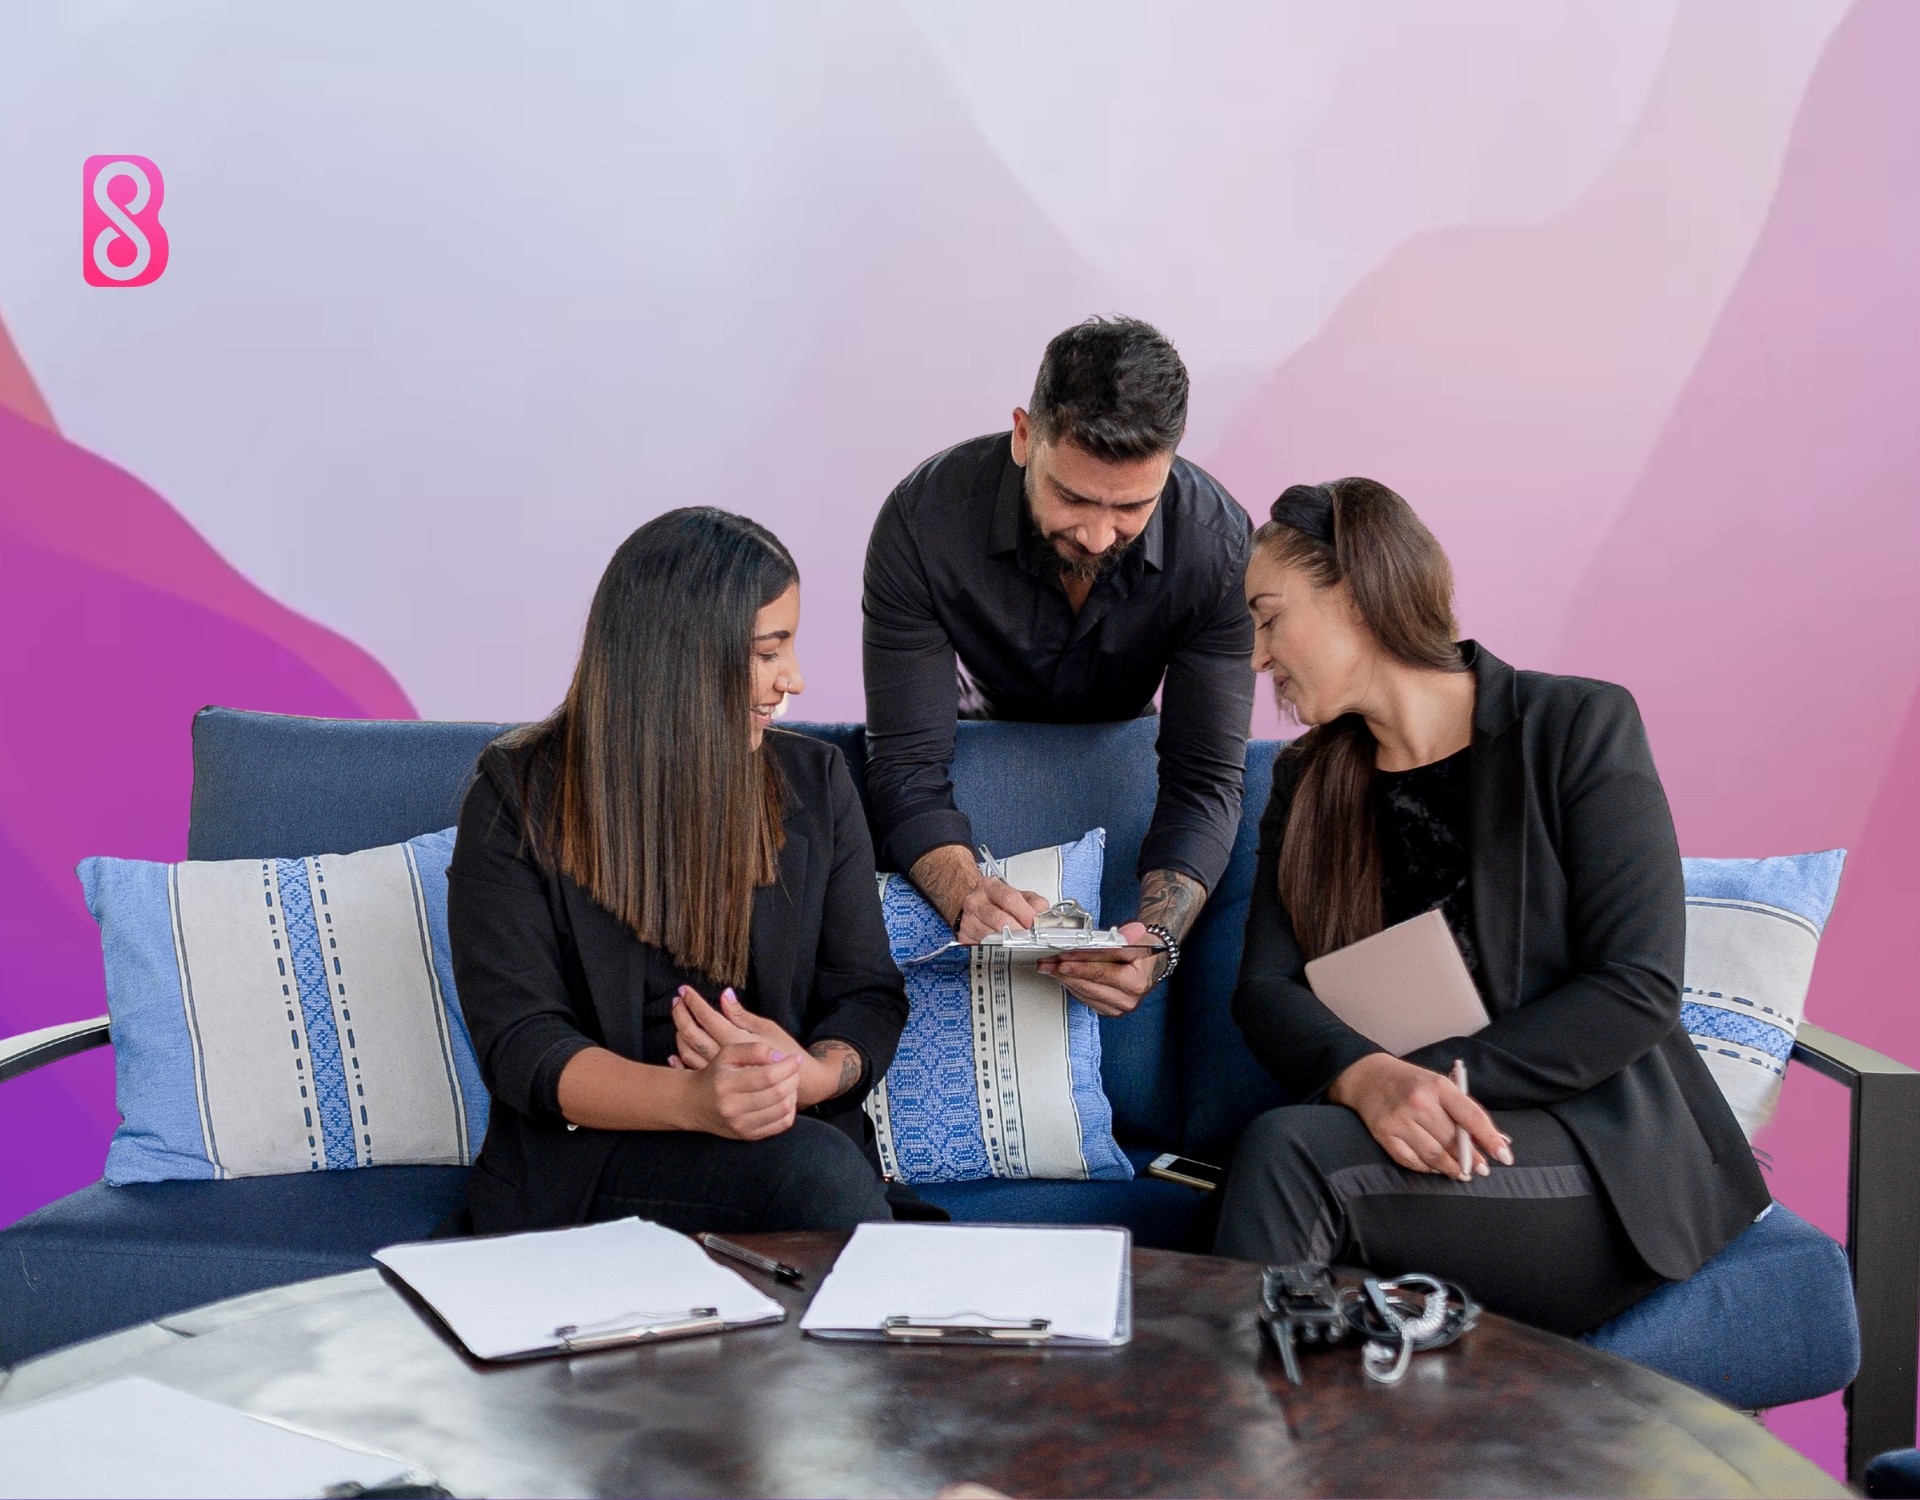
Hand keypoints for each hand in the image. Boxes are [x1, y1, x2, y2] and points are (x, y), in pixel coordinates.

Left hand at [671, 987, 857, 1107]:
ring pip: (687, 1050)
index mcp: (735, 1040)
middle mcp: (723, 1058)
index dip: (694, 1002)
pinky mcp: (718, 1082)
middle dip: (681, 1013)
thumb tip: (724, 995)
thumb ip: (742, 1015)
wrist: (795, 1085)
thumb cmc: (784, 1052)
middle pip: (691, 1033)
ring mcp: (718, 1071)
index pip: (707, 1017)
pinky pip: (691, 1069)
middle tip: (677, 999)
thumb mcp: (767, 1028)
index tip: (684, 989)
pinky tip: (675, 1051)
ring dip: (679, 1031)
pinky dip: (679, 1058)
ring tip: (679, 1015)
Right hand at [683, 1039, 799, 1139]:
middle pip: (778, 1093)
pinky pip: (782, 1124)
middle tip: (793, 1069)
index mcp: (726, 1084)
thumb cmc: (716, 1073)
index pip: (768, 1076)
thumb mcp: (728, 1053)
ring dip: (793, 1093)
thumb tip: (780, 1057)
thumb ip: (754, 1049)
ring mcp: (741, 1125)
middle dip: (793, 1078)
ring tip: (789, 1082)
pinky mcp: (749, 1136)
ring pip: (784, 1109)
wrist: (695, 1104)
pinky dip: (789, 1109)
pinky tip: (783, 1098)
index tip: (795, 1059)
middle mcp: (732, 1108)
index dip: (788, 1066)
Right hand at [954, 875, 1050, 944]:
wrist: (974, 906)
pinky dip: (996, 951)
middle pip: (1001, 920)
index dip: (1025, 913)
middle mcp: (976, 902)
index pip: (1009, 899)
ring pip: (992, 937)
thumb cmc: (997, 901)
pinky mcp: (964, 937)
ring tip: (1020, 945)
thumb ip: (1035, 903)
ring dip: (1009, 944)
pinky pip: (983, 948)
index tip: (1033, 924)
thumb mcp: (1019, 895)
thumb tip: (1043, 916)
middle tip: (1031, 939)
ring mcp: (968, 920)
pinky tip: (1004, 949)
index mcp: (990, 887)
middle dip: (1019, 932)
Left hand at [1039, 922, 1160, 1016]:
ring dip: (1065, 979)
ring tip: (1051, 967)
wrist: (1151, 965)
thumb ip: (1125, 936)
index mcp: (1136, 981)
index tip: (1061, 957)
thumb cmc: (1143, 952)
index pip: (1101, 969)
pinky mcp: (1111, 1011)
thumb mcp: (1137, 939)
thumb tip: (1115, 935)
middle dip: (1066, 971)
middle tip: (1048, 962)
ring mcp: (1120, 1007)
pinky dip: (1073, 986)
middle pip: (1089, 983)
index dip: (1078, 962)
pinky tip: (1064, 976)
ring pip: (1084, 993)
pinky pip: (1086, 999)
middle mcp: (1129, 998)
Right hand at [1326, 1053, 1511, 1180]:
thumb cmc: (1412, 1083)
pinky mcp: (1384, 1133)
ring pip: (1434, 1155)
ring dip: (1452, 1168)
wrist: (1368, 1077)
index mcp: (1438, 1086)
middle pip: (1453, 1141)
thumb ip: (1466, 1112)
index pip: (1471, 1116)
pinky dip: (1427, 1168)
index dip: (1490, 1138)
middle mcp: (1418, 1102)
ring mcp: (1399, 1119)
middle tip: (1481, 1169)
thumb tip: (1498, 1141)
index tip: (1504, 1157)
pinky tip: (1435, 1166)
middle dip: (1472, 1159)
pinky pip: (1412, 1161)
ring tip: (1461, 1172)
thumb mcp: (1440, 1087)